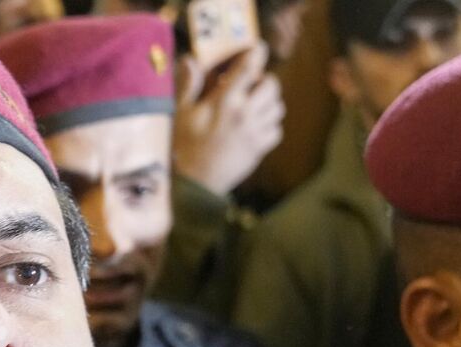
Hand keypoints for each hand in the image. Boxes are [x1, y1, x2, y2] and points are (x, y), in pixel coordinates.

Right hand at [173, 45, 285, 197]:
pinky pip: (277, 130)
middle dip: (263, 80)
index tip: (256, 49)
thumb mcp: (182, 113)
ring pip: (278, 107)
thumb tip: (191, 60)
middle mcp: (244, 114)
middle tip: (251, 85)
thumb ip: (189, 85)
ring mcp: (255, 132)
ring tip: (254, 105)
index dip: (256, 54)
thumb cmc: (184, 146)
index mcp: (225, 101)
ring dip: (269, 102)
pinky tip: (255, 127)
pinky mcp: (259, 148)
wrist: (195, 183)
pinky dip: (271, 125)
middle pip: (271, 85)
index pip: (248, 68)